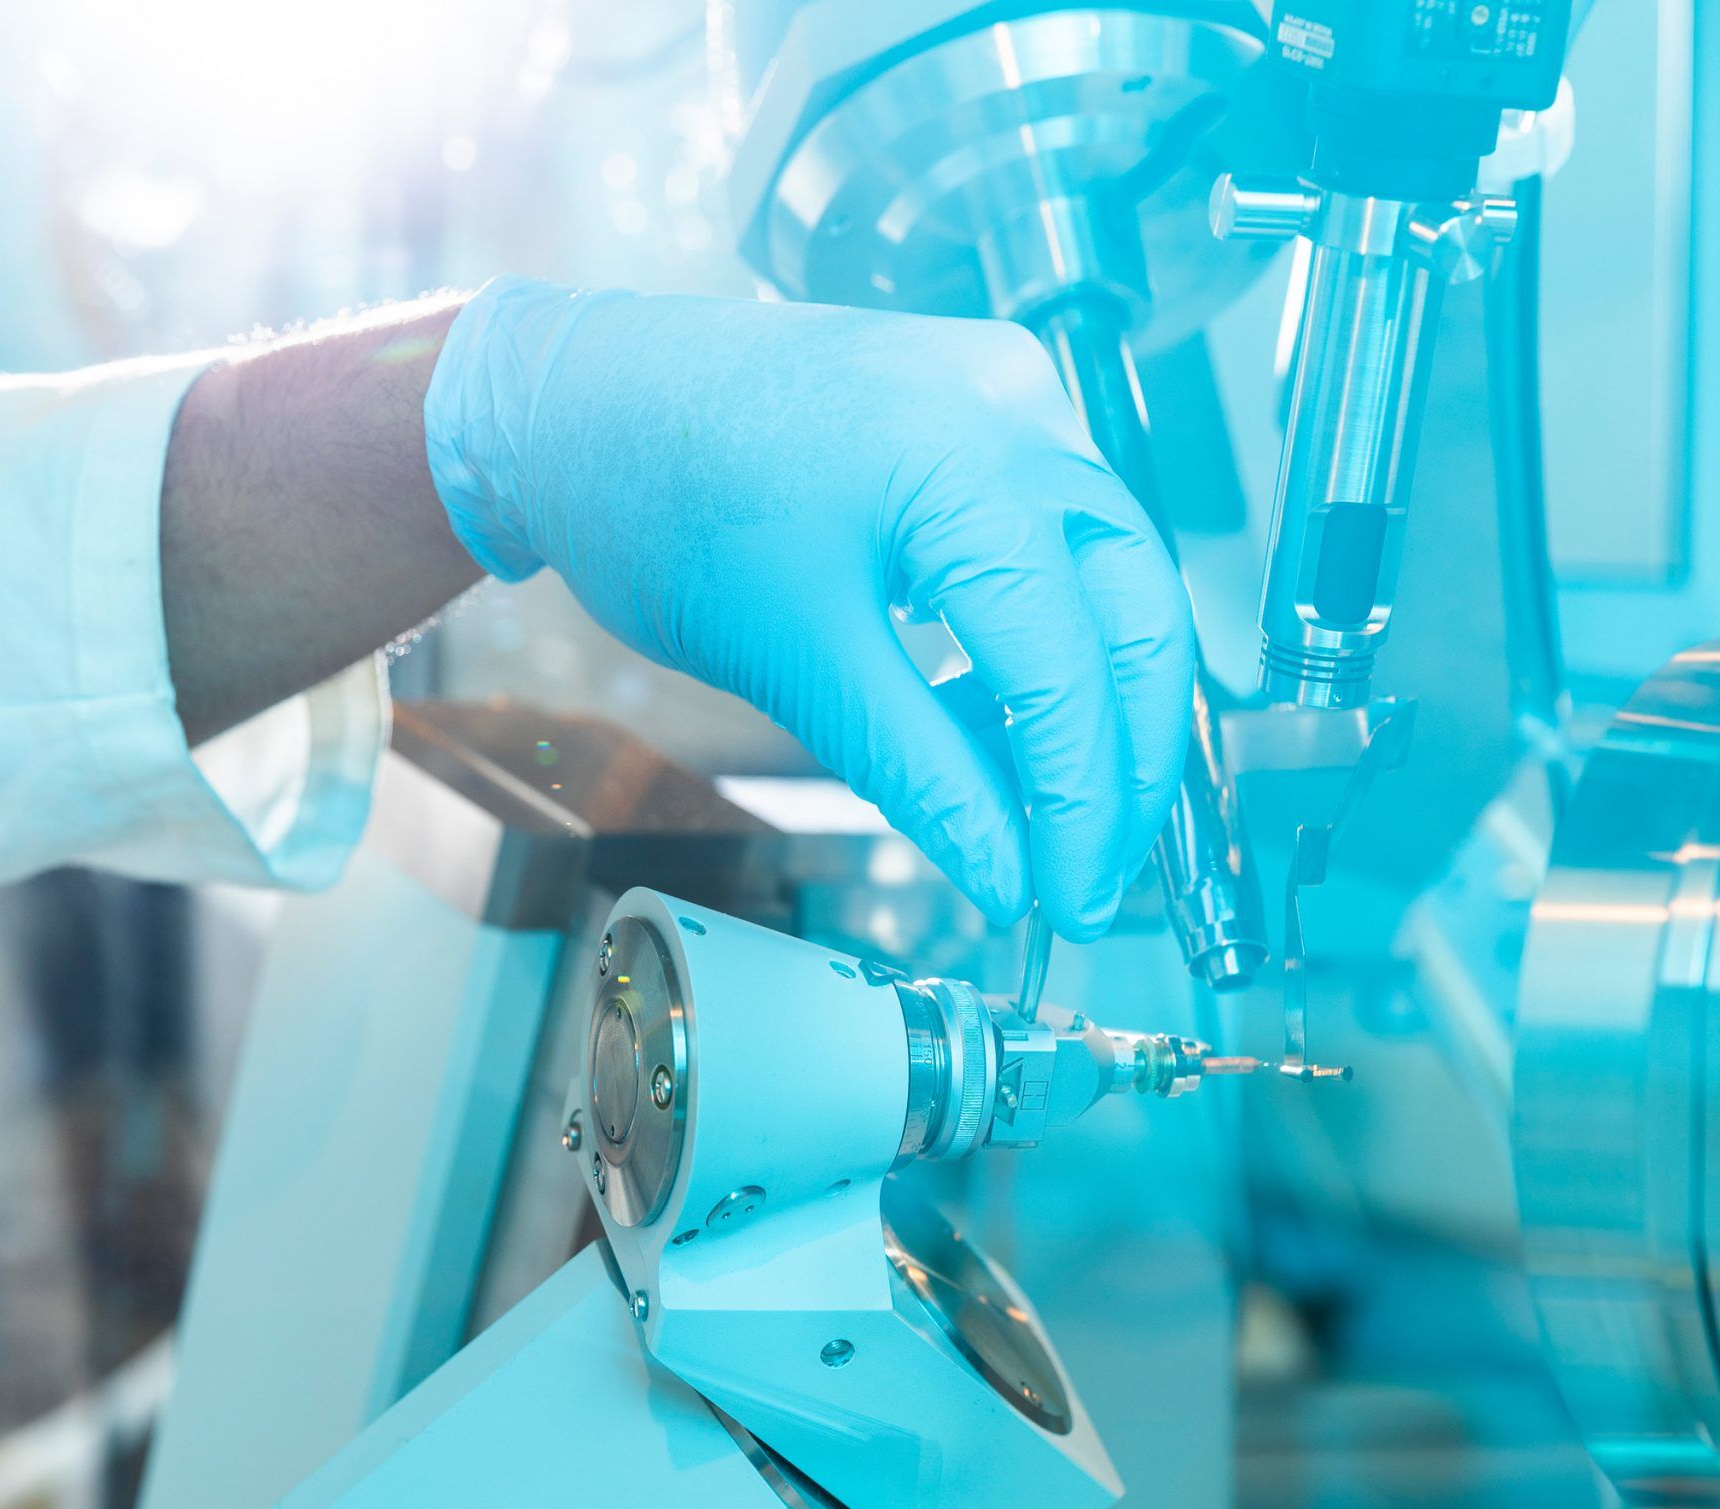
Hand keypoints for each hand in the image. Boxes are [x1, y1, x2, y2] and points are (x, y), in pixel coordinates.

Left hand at [423, 277, 1193, 936]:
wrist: (584, 401)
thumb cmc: (658, 505)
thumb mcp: (793, 661)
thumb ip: (919, 771)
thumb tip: (1007, 874)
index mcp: (965, 462)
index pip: (1070, 660)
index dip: (1081, 802)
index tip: (1070, 903)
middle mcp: (1015, 408)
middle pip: (1136, 612)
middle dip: (1121, 762)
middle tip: (1087, 876)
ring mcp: (1010, 394)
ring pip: (1113, 576)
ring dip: (1086, 703)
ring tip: (1023, 809)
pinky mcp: (989, 407)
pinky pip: (1058, 537)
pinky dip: (1040, 637)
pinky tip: (982, 715)